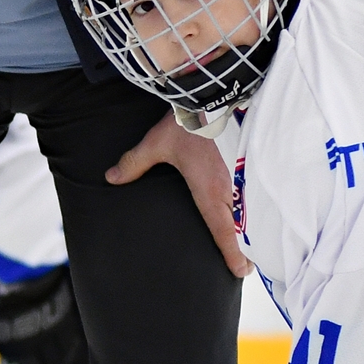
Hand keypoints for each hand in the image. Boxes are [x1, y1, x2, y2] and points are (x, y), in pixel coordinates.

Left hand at [106, 113, 251, 276]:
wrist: (211, 92)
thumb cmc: (185, 121)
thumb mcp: (155, 143)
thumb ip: (134, 163)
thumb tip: (111, 178)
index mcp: (209, 188)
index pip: (222, 228)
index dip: (231, 251)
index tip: (239, 270)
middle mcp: (229, 186)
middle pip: (240, 225)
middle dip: (244, 247)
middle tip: (245, 267)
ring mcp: (240, 174)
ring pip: (248, 211)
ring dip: (250, 230)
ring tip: (252, 250)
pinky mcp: (245, 162)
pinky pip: (250, 193)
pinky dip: (251, 209)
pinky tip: (250, 215)